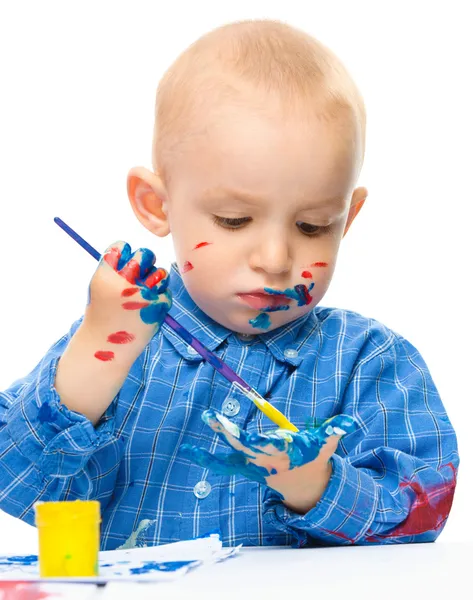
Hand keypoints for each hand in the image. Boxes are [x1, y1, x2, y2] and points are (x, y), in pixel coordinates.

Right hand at [84, 241, 171, 362]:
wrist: (105, 347)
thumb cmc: (102, 314)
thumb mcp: (98, 288)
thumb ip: (114, 270)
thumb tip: (135, 251)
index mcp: (104, 277)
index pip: (121, 246)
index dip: (124, 250)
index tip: (124, 260)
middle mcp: (124, 285)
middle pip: (144, 254)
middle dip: (144, 258)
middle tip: (141, 269)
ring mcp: (144, 296)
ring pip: (160, 272)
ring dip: (155, 277)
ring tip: (146, 288)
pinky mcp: (158, 308)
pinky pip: (166, 290)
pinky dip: (159, 295)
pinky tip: (149, 305)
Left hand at [181, 410, 355, 513]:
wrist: (301, 485)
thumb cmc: (312, 457)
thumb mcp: (324, 446)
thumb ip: (334, 433)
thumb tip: (348, 423)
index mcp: (281, 453)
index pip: (267, 444)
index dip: (257, 439)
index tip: (247, 433)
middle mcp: (263, 460)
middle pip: (242, 445)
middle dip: (228, 432)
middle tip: (212, 417)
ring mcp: (251, 464)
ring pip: (230, 454)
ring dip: (214, 445)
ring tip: (196, 435)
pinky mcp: (244, 466)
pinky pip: (223, 463)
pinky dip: (207, 459)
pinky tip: (189, 451)